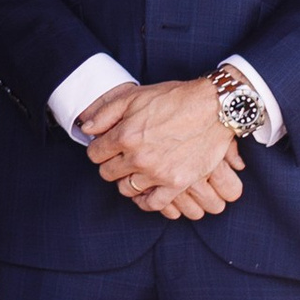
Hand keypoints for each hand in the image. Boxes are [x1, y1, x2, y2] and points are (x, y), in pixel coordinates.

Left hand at [79, 76, 239, 213]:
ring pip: (126, 189)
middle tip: (120, 157)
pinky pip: (153, 204)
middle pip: (107, 173)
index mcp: (125, 135)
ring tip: (133, 171)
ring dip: (126, 180)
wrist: (213, 108)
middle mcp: (138, 157)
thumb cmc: (174, 99)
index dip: (99, 149)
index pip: (95, 154)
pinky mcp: (177, 183)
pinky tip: (144, 192)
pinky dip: (145, 201)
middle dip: (110, 163)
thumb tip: (86, 129)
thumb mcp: (135, 96)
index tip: (107, 146)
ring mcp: (158, 173)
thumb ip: (105, 113)